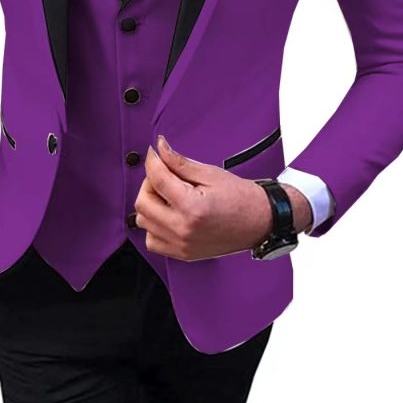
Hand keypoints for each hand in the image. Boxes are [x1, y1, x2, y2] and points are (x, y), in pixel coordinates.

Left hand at [129, 135, 311, 261]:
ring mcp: (181, 245)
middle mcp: (183, 229)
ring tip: (169, 195)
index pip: (157, 179)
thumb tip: (160, 148)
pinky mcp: (182, 254)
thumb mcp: (210, 173)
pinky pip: (152, 240)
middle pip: (143, 203)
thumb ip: (179, 162)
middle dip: (149, 183)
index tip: (155, 153)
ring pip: (143, 222)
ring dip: (150, 204)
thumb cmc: (241, 198)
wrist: (260, 222)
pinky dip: (154, 225)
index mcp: (192, 207)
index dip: (153, 160)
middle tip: (165, 174)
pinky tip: (169, 214)